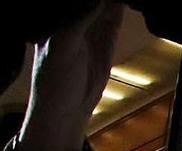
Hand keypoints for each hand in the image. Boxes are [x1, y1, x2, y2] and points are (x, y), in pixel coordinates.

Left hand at [18, 4, 122, 150]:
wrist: (67, 108)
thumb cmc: (54, 77)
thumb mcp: (64, 44)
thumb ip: (80, 20)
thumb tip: (99, 0)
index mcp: (56, 18)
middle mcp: (72, 20)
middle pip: (89, 0)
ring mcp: (90, 30)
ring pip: (104, 6)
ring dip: (113, 0)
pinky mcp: (106, 42)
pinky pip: (113, 20)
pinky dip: (120, 11)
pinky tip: (126, 3)